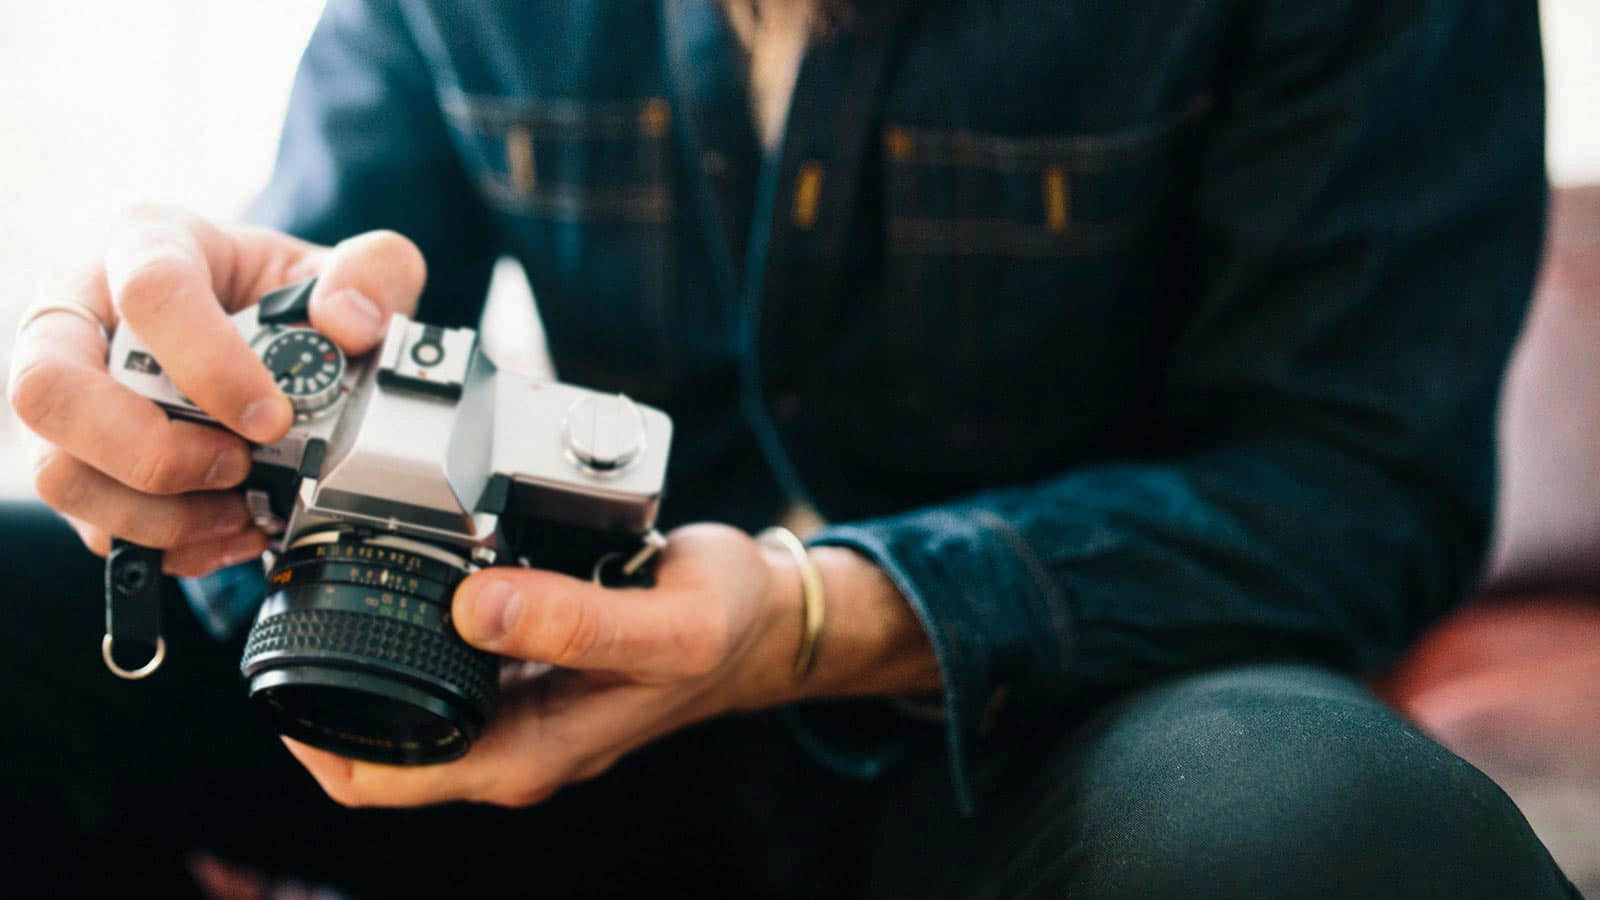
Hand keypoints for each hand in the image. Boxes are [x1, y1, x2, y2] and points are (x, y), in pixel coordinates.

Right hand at [7, 206, 426, 575]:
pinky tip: (234, 530)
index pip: (150, 293)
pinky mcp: (78, 466)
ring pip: (59, 473)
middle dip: (151, 451)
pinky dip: (173, 544)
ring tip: (241, 508)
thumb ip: (372, 273)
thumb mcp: (336, 269)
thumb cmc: (279, 296)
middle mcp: (78, 320)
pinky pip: (94, 526)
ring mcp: (67, 401)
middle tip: (235, 465)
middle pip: (48, 390)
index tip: (272, 417)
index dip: (211, 364)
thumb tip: (349, 322)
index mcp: (146, 246)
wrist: (262, 338)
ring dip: (158, 512)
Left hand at [284, 523, 939, 808]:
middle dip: (319, 697)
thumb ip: (575, 623)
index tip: (285, 671)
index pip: (383, 781)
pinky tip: (409, 578)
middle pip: (378, 748)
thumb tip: (471, 608)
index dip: (315, 739)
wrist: (764, 619)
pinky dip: (413, 631)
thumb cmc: (724, 624)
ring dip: (364, 661)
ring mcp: (517, 710)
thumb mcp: (667, 625)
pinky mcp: (525, 670)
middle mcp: (514, 741)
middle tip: (296, 609)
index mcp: (532, 752)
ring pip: (406, 707)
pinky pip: (442, 666)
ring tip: (337, 585)